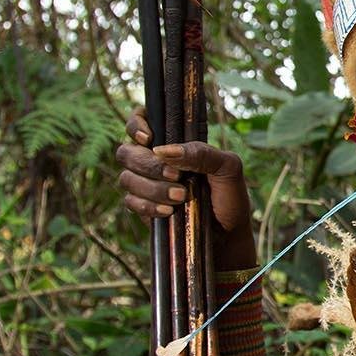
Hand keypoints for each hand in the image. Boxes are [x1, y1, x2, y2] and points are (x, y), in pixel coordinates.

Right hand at [116, 106, 257, 270]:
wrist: (228, 236)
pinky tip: (168, 212)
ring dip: (153, 188)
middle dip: (149, 164)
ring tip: (181, 197)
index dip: (136, 124)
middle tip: (177, 177)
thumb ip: (202, 153)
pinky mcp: (142, 207)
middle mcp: (154, 159)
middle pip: (126, 151)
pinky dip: (148, 206)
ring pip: (126, 177)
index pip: (141, 119)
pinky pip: (129, 201)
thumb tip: (163, 150)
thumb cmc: (230, 196)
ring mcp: (145, 183)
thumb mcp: (228, 169)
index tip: (149, 138)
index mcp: (173, 142)